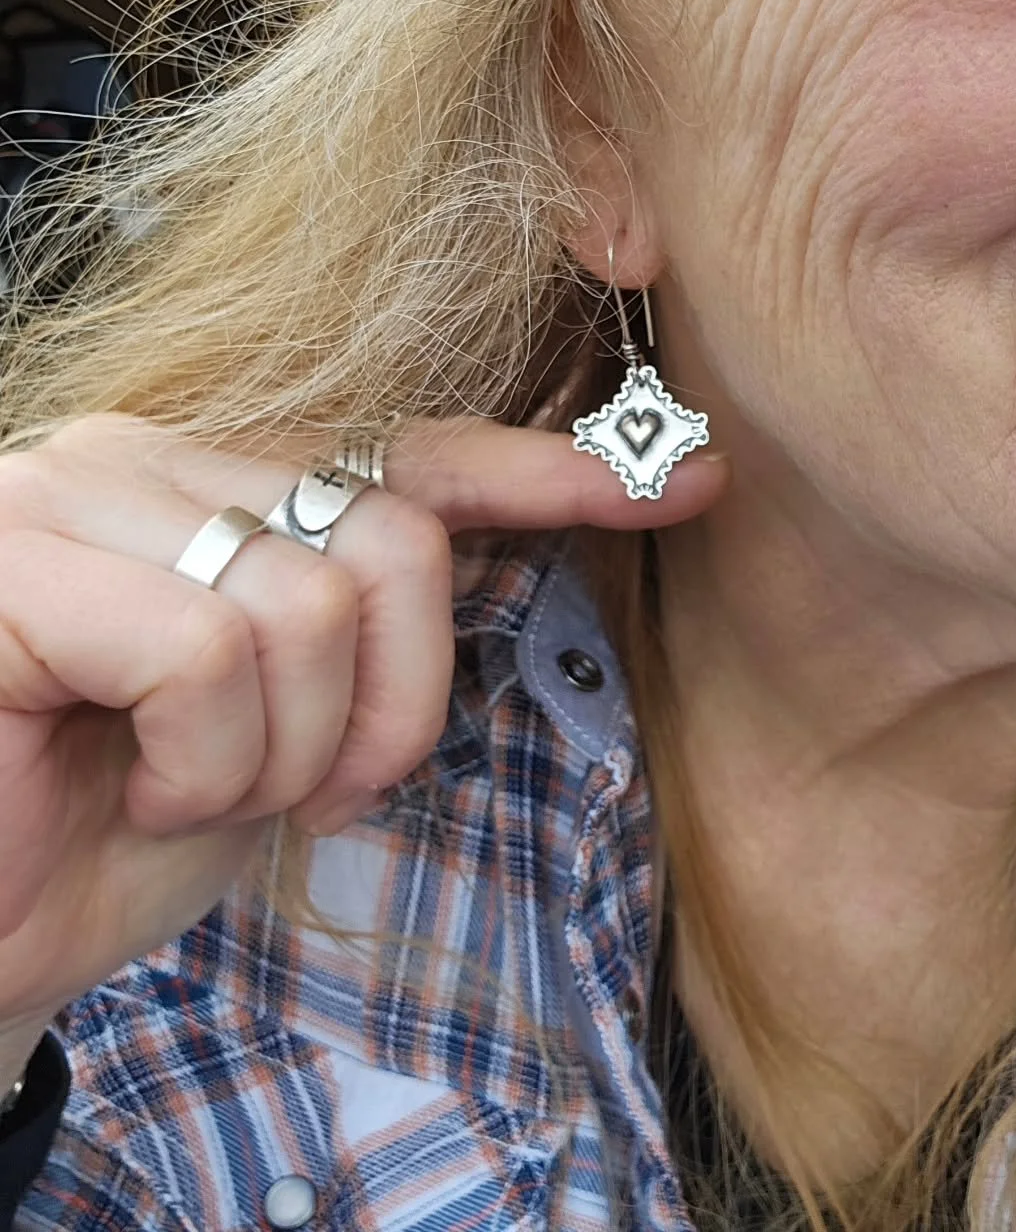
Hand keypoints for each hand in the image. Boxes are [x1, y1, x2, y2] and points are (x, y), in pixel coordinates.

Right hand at [0, 413, 727, 1027]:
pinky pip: (207, 648)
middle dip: (387, 708)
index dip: (552, 472)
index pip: (418, 456)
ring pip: (308, 603)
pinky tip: (139, 789)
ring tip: (205, 791)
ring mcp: (72, 494)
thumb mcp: (298, 719)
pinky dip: (205, 761)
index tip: (683, 479)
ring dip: (285, 753)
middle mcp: (148, 457)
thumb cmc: (135, 824)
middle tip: (311, 788)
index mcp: (222, 479)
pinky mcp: (11, 561)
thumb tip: (521, 543)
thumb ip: (377, 621)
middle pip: (390, 541)